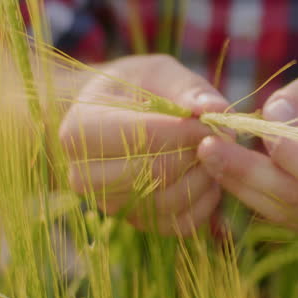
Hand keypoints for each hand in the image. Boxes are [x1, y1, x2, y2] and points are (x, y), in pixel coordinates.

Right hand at [58, 54, 226, 234]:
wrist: (116, 117)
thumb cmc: (135, 89)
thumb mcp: (157, 73)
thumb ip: (187, 88)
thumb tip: (216, 111)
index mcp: (79, 132)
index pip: (142, 138)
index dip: (185, 131)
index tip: (210, 120)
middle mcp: (84, 176)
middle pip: (155, 174)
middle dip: (196, 154)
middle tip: (217, 137)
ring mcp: (109, 205)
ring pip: (169, 202)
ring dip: (203, 178)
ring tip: (214, 153)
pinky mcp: (135, 223)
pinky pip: (179, 224)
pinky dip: (204, 202)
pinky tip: (209, 176)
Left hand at [198, 59, 297, 236]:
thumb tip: (271, 113)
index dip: (294, 158)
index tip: (260, 128)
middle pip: (297, 197)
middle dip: (247, 171)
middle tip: (208, 144)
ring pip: (282, 211)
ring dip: (240, 184)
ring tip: (208, 153)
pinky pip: (279, 215)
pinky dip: (249, 193)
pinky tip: (225, 169)